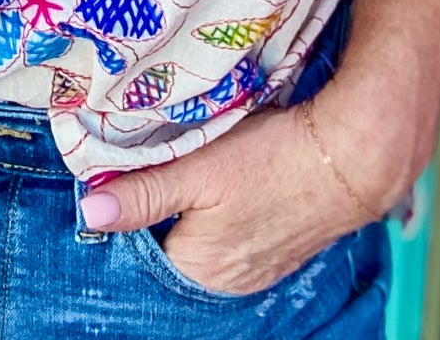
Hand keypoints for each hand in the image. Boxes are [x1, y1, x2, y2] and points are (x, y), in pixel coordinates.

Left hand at [81, 92, 398, 297]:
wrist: (351, 157)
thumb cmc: (272, 160)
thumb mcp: (197, 170)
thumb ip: (141, 194)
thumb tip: (88, 212)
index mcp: (196, 270)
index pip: (140, 245)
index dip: (131, 207)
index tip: (127, 173)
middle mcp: (226, 283)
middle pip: (171, 243)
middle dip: (162, 208)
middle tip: (164, 163)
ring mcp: (256, 270)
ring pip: (203, 238)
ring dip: (195, 210)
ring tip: (198, 169)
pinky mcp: (278, 250)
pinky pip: (235, 236)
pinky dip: (226, 213)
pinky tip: (232, 183)